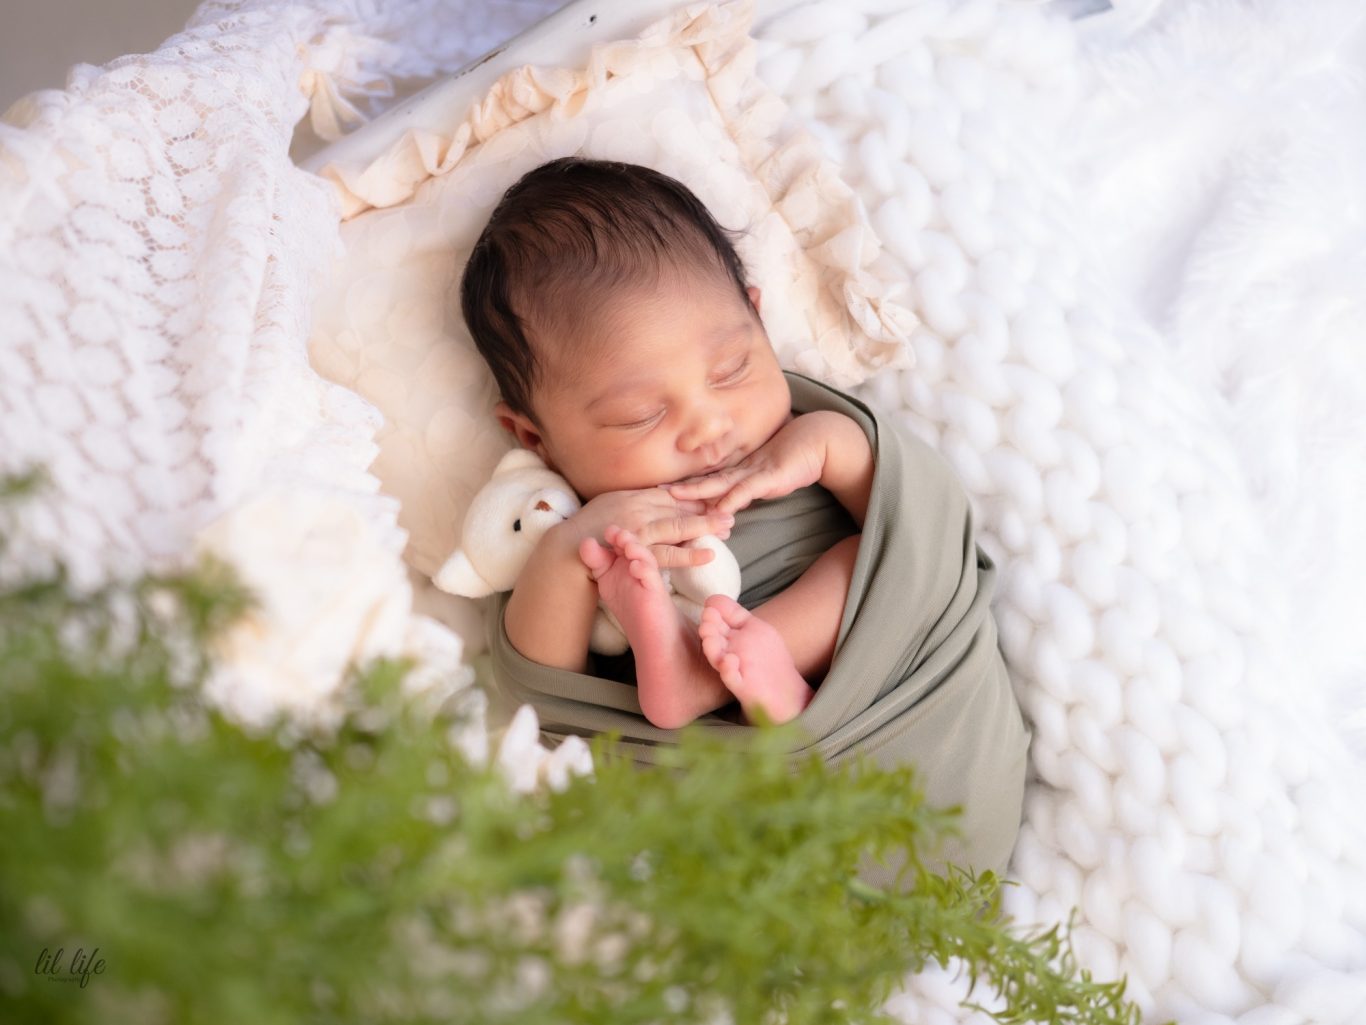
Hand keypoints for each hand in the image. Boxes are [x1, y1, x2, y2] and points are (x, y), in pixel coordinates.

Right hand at [560, 487, 734, 568]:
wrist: (569, 546)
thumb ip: (639, 498)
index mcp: (636, 495)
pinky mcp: (636, 551)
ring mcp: (638, 530)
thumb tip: (664, 495)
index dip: (698, 494)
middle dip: (708, 507)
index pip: (674, 493)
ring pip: (678, 527)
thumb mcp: (615, 500)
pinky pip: (666, 554)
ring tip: (727, 528)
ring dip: (704, 527)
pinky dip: (688, 554)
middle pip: (680, 506)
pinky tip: (708, 554)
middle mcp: (640, 508)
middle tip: (733, 508)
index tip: (719, 495)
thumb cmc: (590, 523)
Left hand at [665, 412, 834, 514]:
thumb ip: (750, 486)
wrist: (821, 442)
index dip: (686, 485)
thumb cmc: (797, 457)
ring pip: (720, 483)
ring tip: (674, 496)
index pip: (708, 479)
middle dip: (681, 487)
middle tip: (654, 492)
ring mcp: (754, 472)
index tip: (662, 491)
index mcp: (740, 470)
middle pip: (705, 479)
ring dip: (697, 491)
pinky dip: (732, 500)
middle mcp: (742, 470)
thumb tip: (732, 501)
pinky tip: (718, 508)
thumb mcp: (768, 475)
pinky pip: (747, 490)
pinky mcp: (770, 477)